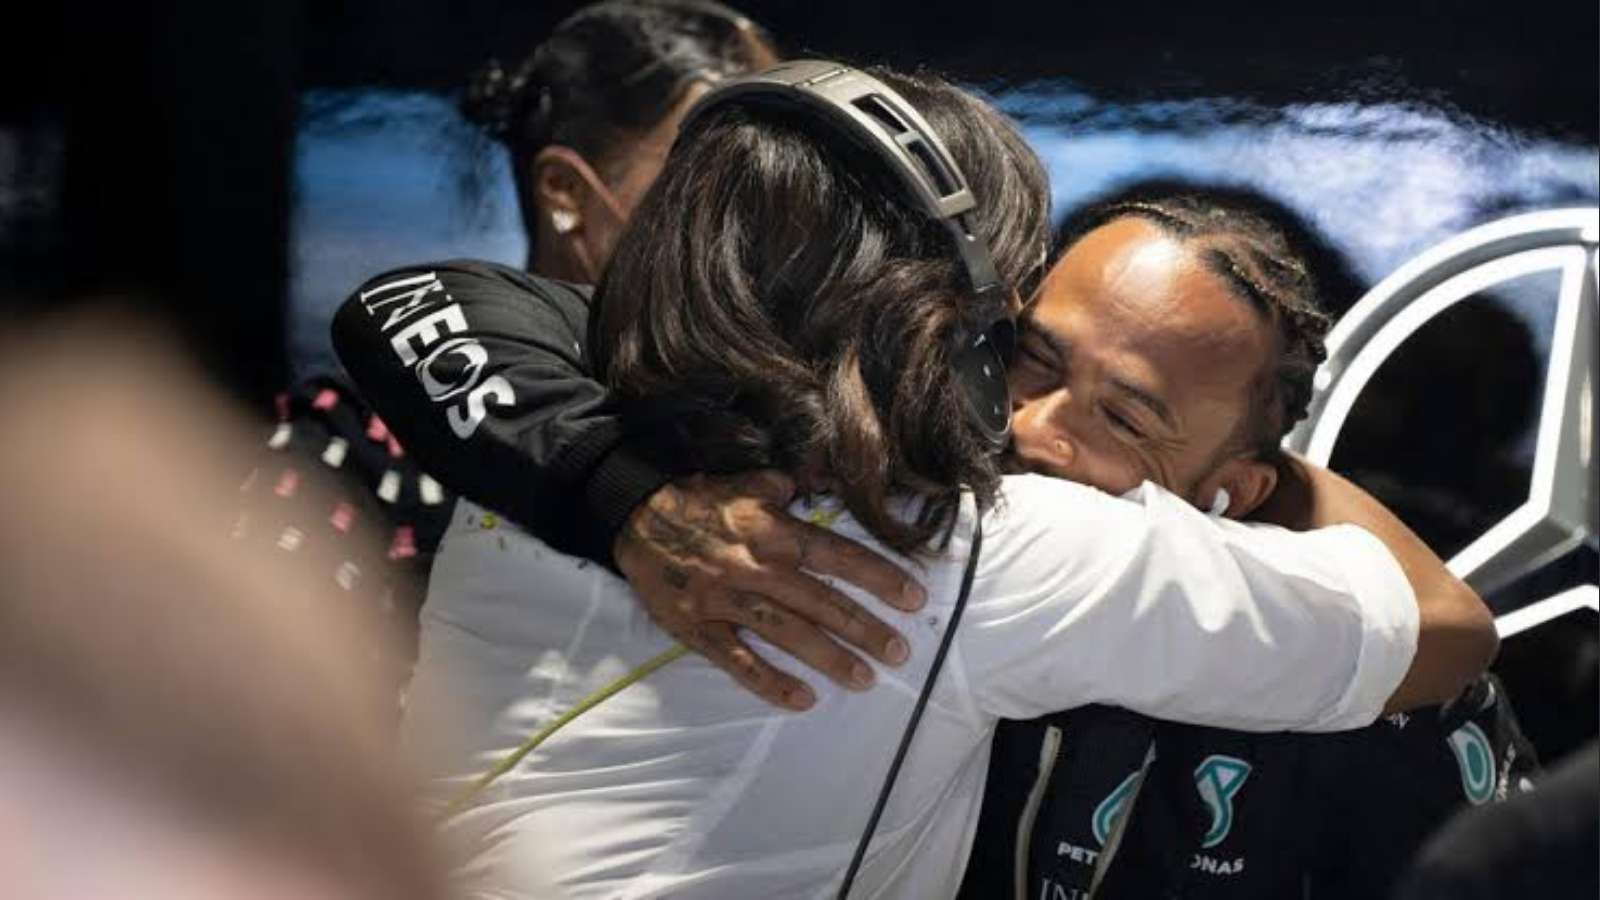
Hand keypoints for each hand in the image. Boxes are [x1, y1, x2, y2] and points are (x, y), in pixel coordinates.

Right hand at [613, 470, 926, 709]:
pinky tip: (802, 700)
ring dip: (829, 657)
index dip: (878, 576)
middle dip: (864, 627)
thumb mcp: (749, 482)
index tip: (913, 598)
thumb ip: (789, 488)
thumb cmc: (699, 500)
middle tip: (899, 652)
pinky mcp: (698, 627)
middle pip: (821, 601)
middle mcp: (757, 566)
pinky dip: (770, 681)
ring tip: (865, 679)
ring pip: (787, 633)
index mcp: (774, 531)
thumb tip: (821, 483)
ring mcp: (727, 600)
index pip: (838, 555)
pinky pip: (738, 659)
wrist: (632, 515)